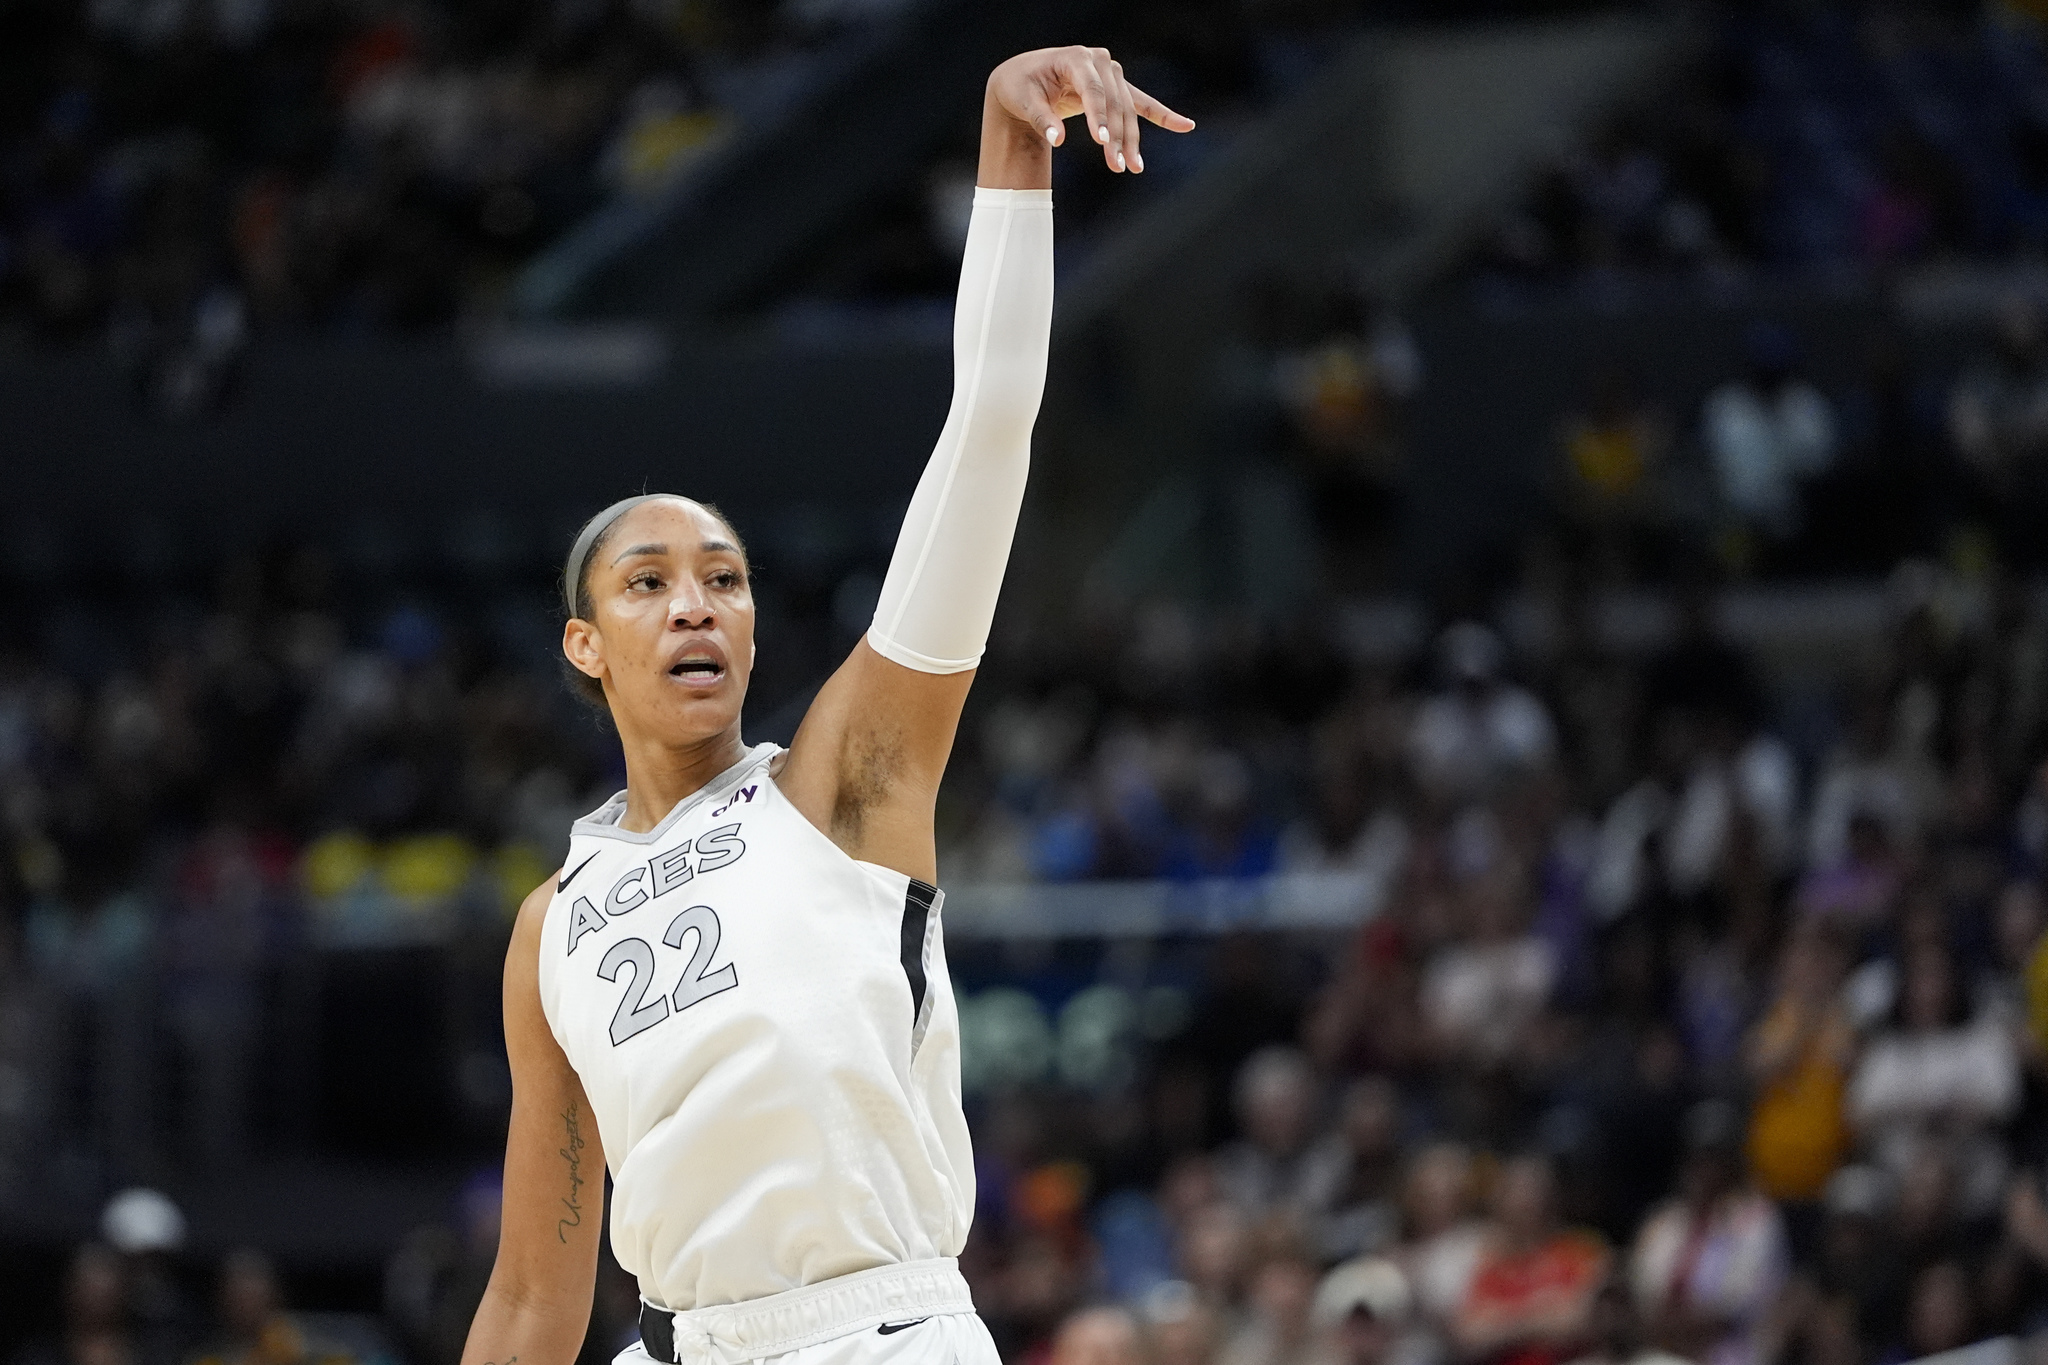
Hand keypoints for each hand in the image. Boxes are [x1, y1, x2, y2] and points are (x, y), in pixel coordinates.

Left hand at [988, 45, 1193, 174]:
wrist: (1024, 78)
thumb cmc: (1021, 87)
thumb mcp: (1024, 101)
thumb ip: (1041, 120)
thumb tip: (1057, 140)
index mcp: (1076, 58)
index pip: (1094, 91)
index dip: (1099, 117)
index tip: (1102, 143)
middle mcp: (1099, 61)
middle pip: (1115, 104)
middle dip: (1116, 137)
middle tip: (1116, 167)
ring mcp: (1111, 73)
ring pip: (1128, 110)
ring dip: (1132, 140)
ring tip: (1133, 168)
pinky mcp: (1116, 88)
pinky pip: (1142, 103)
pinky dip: (1162, 115)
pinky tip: (1185, 126)